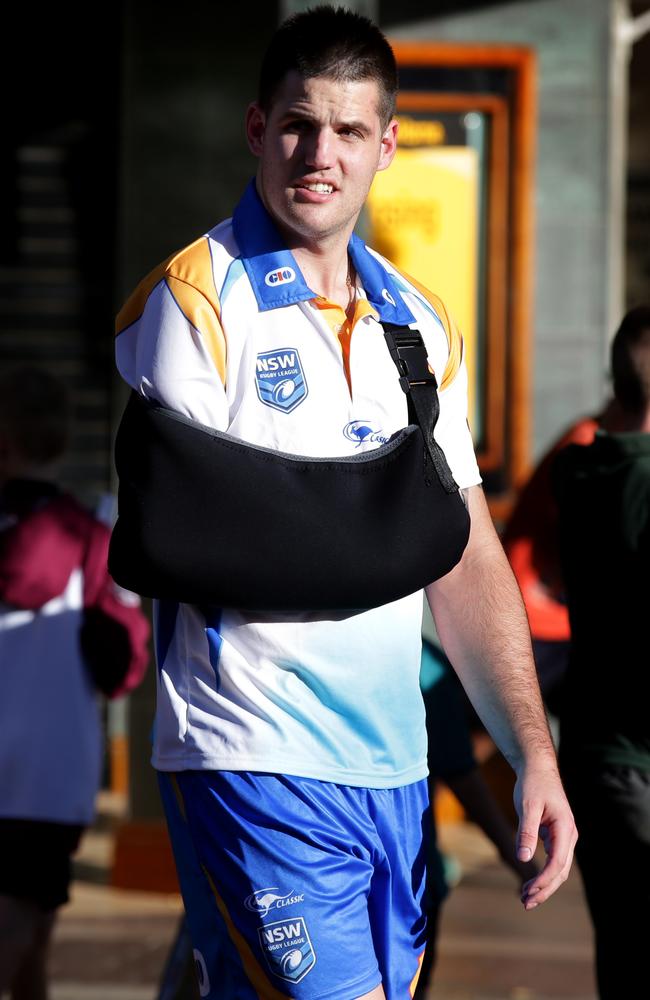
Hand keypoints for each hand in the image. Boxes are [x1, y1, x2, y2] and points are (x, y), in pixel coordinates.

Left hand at [513, 765, 577, 909]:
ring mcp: (564, 836)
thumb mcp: (527, 806)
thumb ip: (526, 832)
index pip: (558, 863)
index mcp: (565, 829)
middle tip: (525, 903)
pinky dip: (543, 873)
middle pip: (561, 872)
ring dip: (544, 885)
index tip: (528, 892)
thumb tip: (524, 858)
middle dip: (544, 889)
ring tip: (526, 898)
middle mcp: (569, 835)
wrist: (537, 767)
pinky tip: (530, 882)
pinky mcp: (557, 836)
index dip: (544, 881)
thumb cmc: (532, 784)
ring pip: (559, 869)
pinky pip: (554, 860)